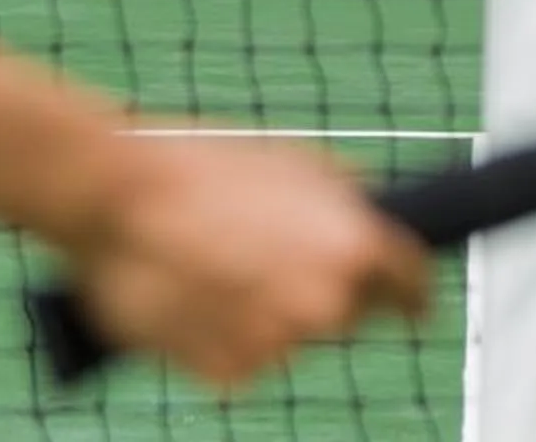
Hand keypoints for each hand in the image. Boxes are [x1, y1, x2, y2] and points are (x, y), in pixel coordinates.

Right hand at [58, 131, 431, 390]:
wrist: (121, 199)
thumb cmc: (204, 168)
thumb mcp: (292, 162)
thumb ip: (342, 198)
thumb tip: (369, 210)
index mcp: (355, 246)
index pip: (411, 287)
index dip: (413, 294)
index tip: (415, 305)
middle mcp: (326, 303)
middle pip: (349, 316)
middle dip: (327, 294)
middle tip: (275, 261)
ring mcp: (279, 345)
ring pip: (291, 338)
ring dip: (268, 315)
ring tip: (218, 266)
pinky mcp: (230, 374)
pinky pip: (243, 361)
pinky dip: (225, 339)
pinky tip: (195, 296)